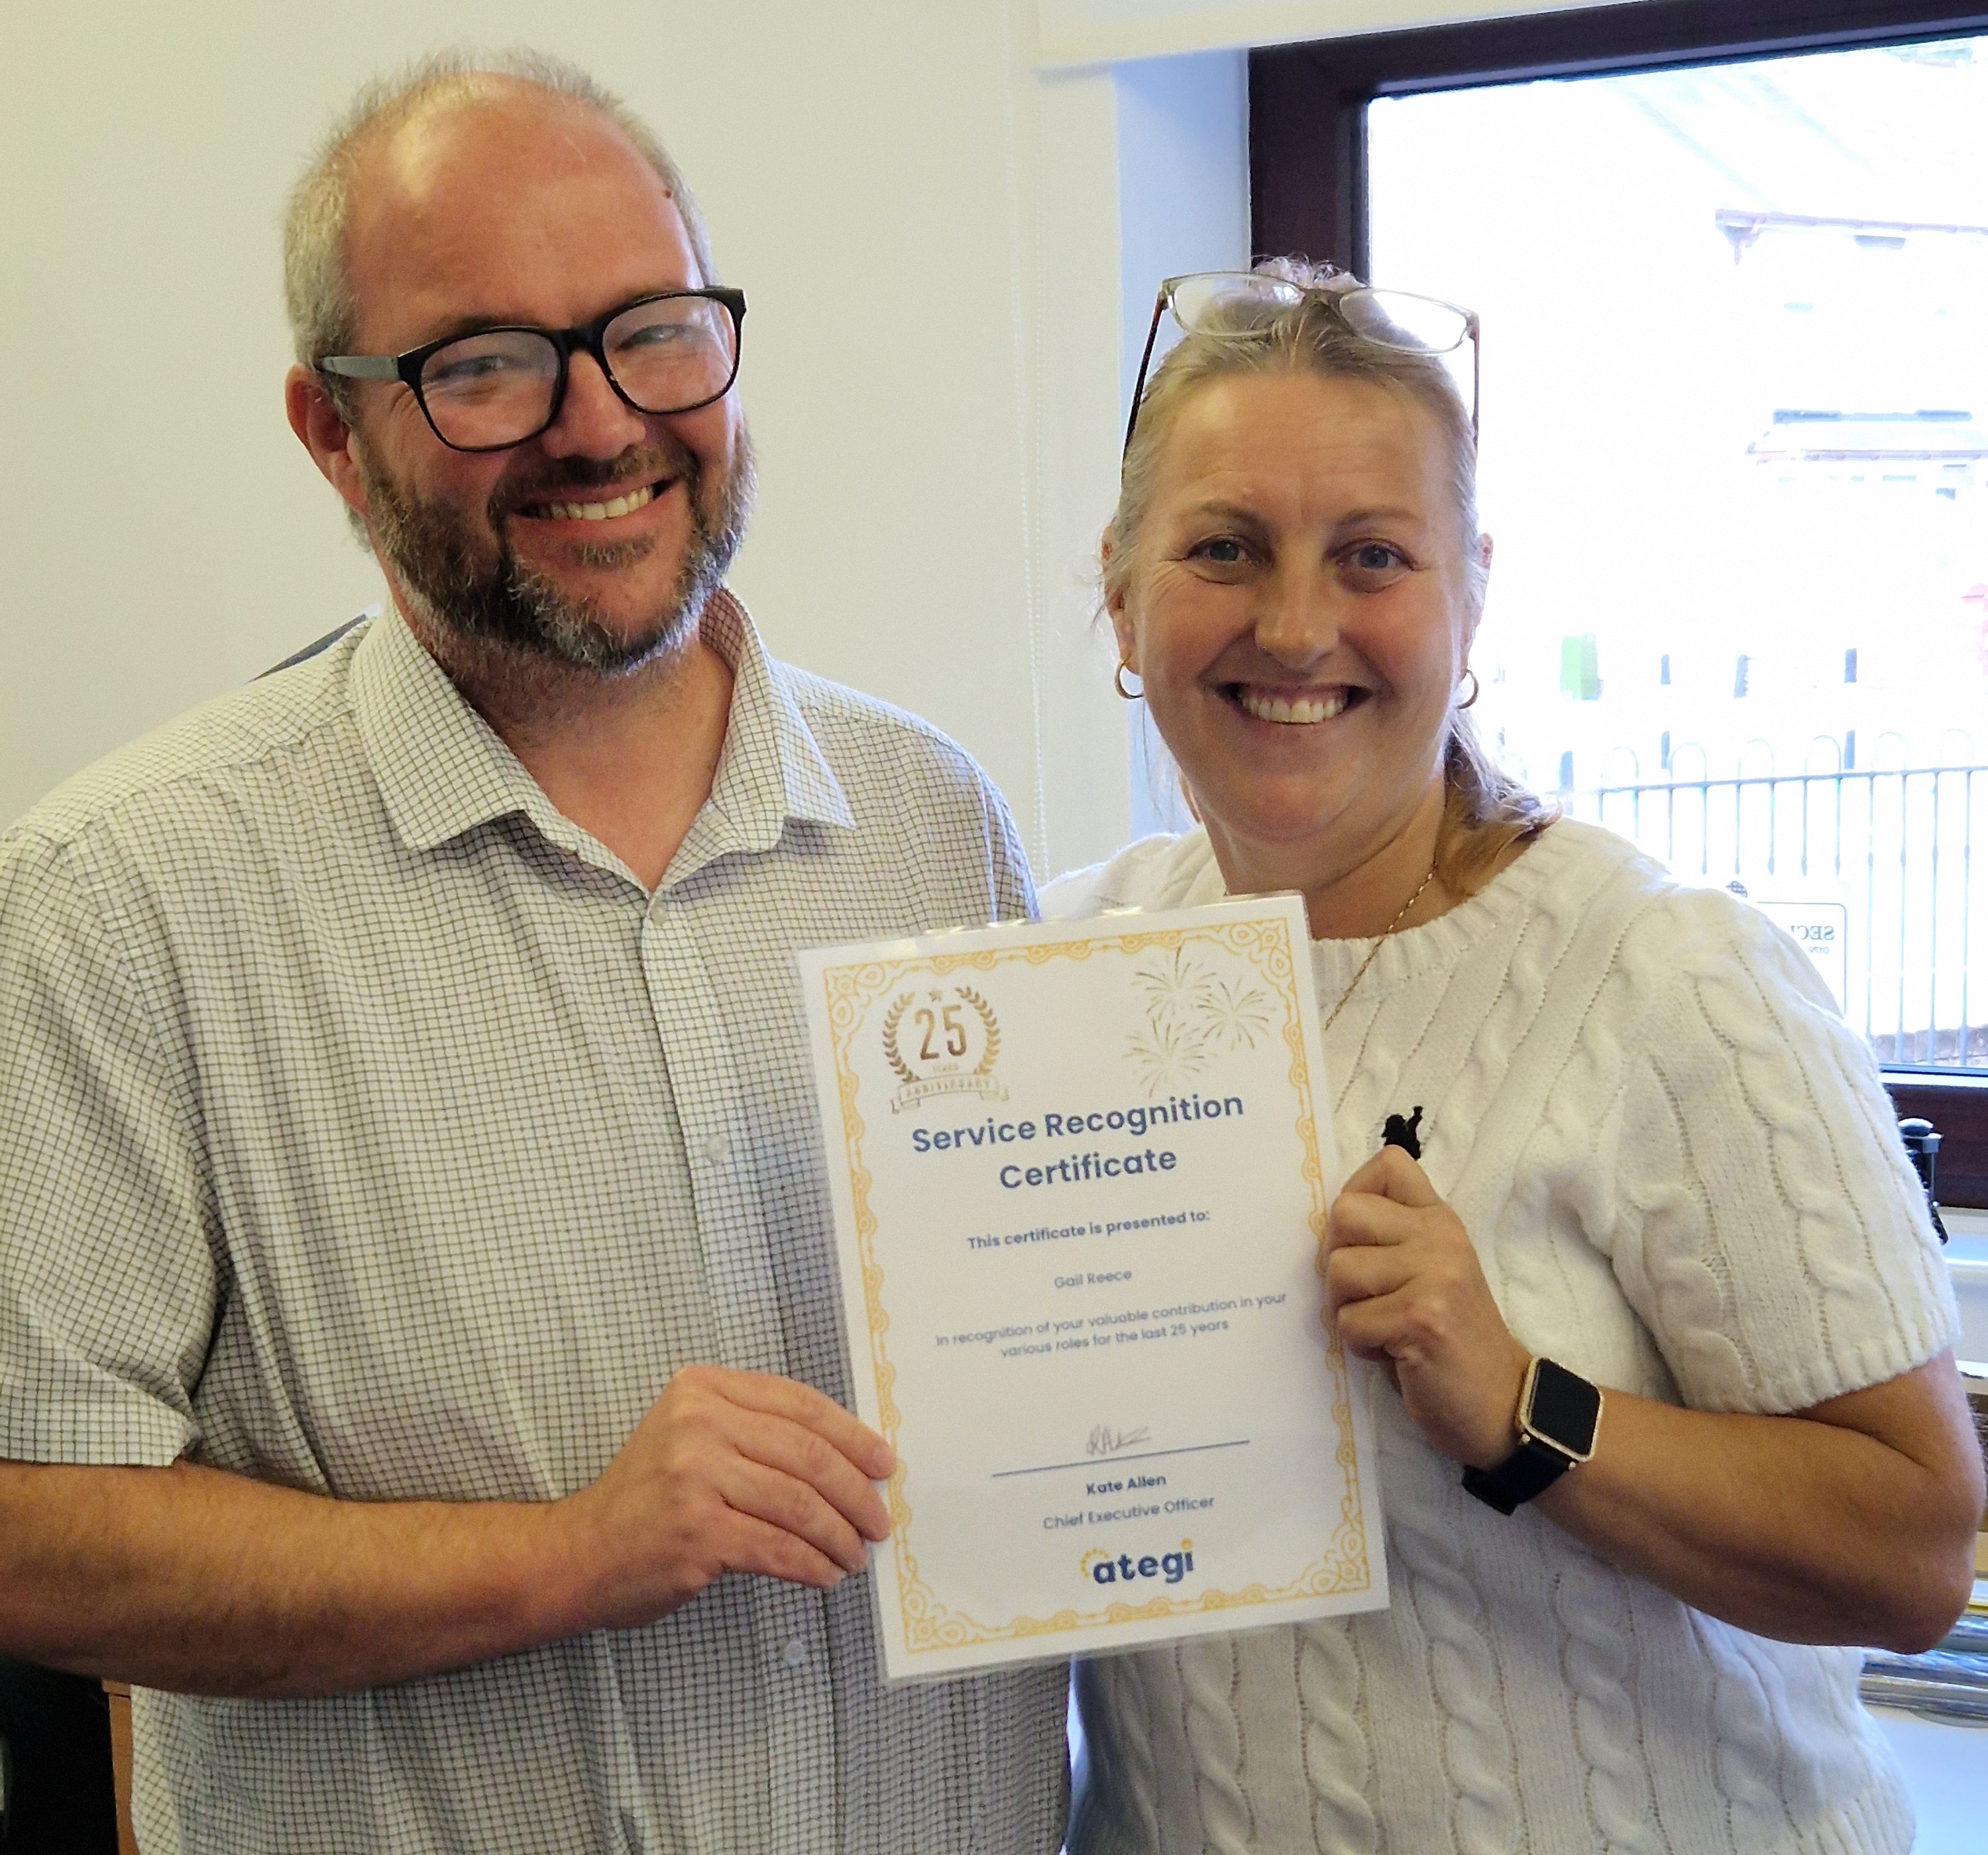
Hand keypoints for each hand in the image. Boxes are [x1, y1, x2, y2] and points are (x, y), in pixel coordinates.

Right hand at [561, 1365, 894, 1630]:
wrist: (581, 1552)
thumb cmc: (649, 1497)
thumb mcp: (693, 1436)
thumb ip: (754, 1430)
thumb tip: (848, 1459)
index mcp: (703, 1388)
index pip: (799, 1404)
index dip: (852, 1435)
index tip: (884, 1463)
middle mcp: (698, 1423)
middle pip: (807, 1454)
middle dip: (855, 1492)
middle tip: (880, 1519)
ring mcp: (695, 1477)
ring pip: (799, 1504)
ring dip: (840, 1534)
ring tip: (856, 1553)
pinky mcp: (697, 1532)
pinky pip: (778, 1548)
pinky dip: (812, 1564)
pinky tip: (825, 1574)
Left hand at [1320, 1145, 1529, 1469]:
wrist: (1504, 1403)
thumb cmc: (1451, 1340)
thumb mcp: (1430, 1272)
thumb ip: (1391, 1240)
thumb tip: (1327, 1226)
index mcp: (1440, 1221)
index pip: (1389, 1163)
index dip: (1357, 1195)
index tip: (1365, 1240)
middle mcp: (1441, 1238)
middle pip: (1345, 1213)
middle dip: (1338, 1260)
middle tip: (1367, 1295)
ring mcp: (1435, 1276)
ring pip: (1339, 1271)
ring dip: (1347, 1310)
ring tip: (1385, 1328)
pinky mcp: (1422, 1319)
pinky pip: (1349, 1322)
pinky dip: (1360, 1346)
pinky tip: (1396, 1354)